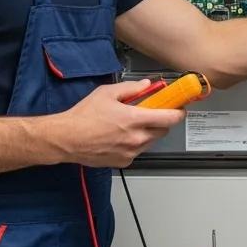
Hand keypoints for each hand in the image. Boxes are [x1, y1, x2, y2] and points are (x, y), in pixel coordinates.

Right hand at [46, 80, 185, 167]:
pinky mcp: (124, 161)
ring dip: (147, 133)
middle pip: (163, 131)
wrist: (67, 139)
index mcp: (134, 119)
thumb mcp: (107, 93)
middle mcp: (136, 138)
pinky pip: (137, 151)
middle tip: (151, 114)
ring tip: (130, 125)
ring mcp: (131, 152)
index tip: (179, 109)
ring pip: (150, 142)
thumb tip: (146, 85)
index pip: (169, 118)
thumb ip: (131, 88)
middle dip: (161, 122)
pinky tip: (120, 137)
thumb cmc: (83, 116)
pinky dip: (134, 144)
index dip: (178, 113)